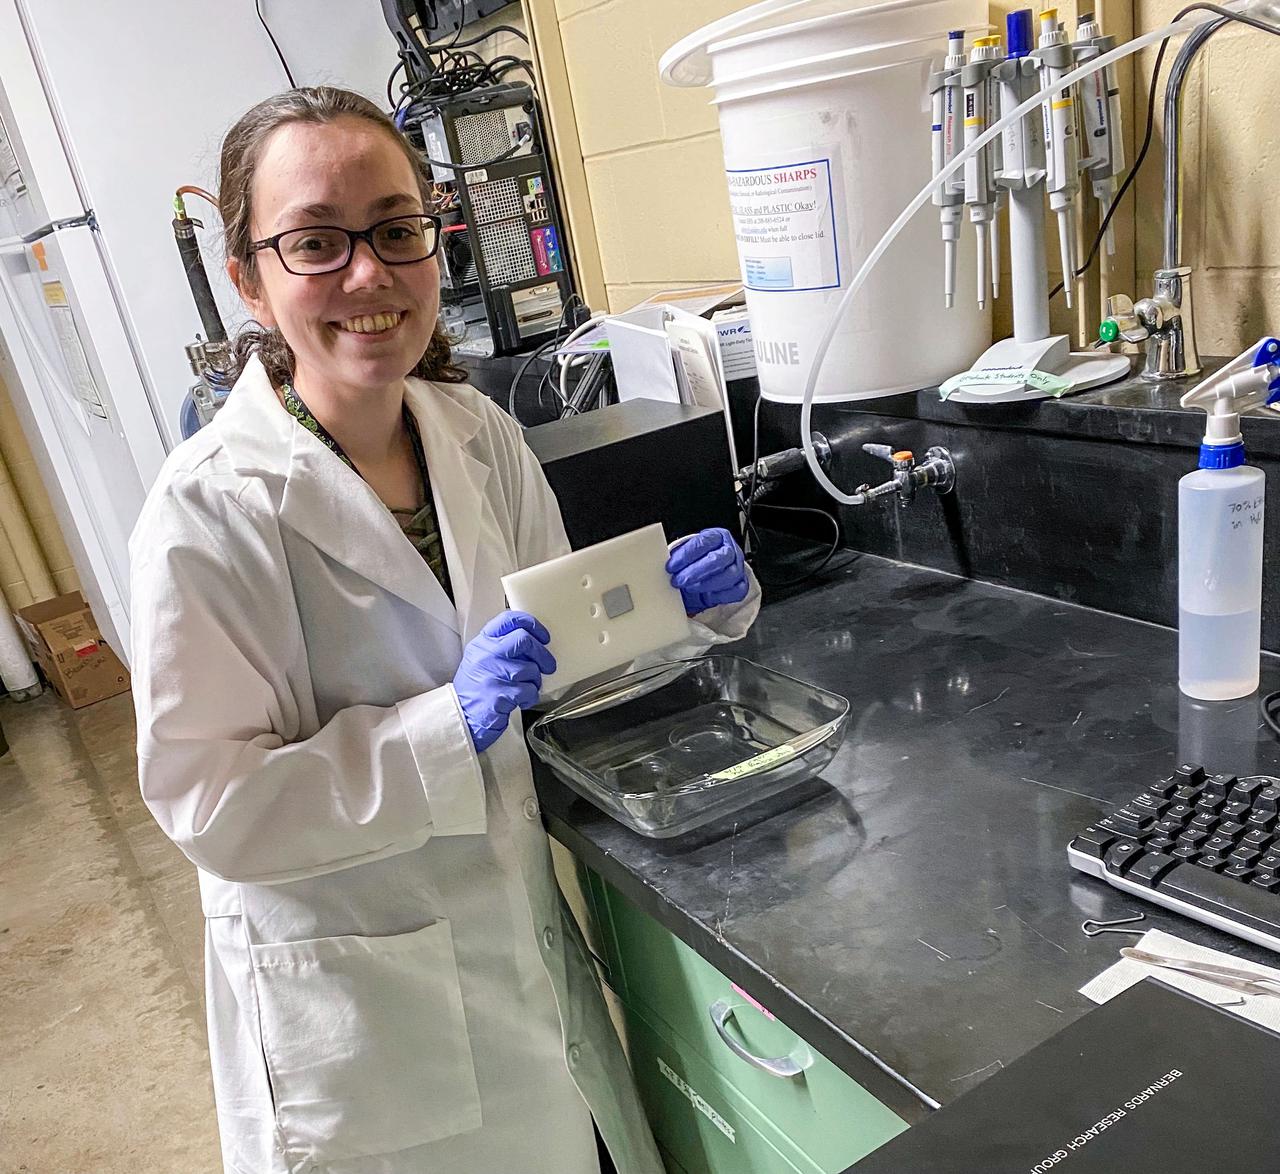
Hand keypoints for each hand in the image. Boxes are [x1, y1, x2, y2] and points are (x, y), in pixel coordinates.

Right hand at [453, 611, 556, 751]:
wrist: (463, 716)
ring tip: (526, 687)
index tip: (542, 635)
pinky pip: (528, 690)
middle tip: (548, 665)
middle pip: (524, 640)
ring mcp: (492, 674)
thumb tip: (534, 642)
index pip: (509, 620)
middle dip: (542, 654)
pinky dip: (530, 697)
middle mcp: (486, 654)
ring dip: (535, 681)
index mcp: (483, 642)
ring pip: (530, 668)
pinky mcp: (499, 694)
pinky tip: (522, 700)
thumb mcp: (482, 659)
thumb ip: (503, 646)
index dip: (531, 624)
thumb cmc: (477, 688)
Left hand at [666, 528, 748, 615]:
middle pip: (718, 559)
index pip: (704, 542)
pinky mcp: (741, 585)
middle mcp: (730, 550)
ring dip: (705, 584)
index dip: (686, 555)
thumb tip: (662, 564)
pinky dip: (720, 595)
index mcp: (717, 536)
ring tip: (688, 589)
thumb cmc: (696, 560)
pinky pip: (735, 592)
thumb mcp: (686, 554)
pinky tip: (705, 596)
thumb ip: (678, 557)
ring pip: (728, 575)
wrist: (706, 571)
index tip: (671, 565)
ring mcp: (738, 568)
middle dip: (696, 571)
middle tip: (679, 580)